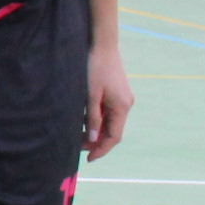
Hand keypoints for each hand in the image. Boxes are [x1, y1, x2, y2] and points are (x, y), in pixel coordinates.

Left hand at [84, 42, 132, 158]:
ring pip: (110, 122)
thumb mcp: (90, 95)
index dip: (101, 149)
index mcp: (122, 107)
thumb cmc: (94, 68)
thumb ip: (93, 118)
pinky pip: (109, 112)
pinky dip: (98, 120)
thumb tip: (93, 139)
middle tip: (78, 149)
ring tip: (78, 137)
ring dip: (97, 131)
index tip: (88, 159)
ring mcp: (123, 98)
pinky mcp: (117, 93)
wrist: (101, 45)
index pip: (114, 137)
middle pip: (113, 131)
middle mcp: (126, 104)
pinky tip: (85, 122)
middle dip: (97, 142)